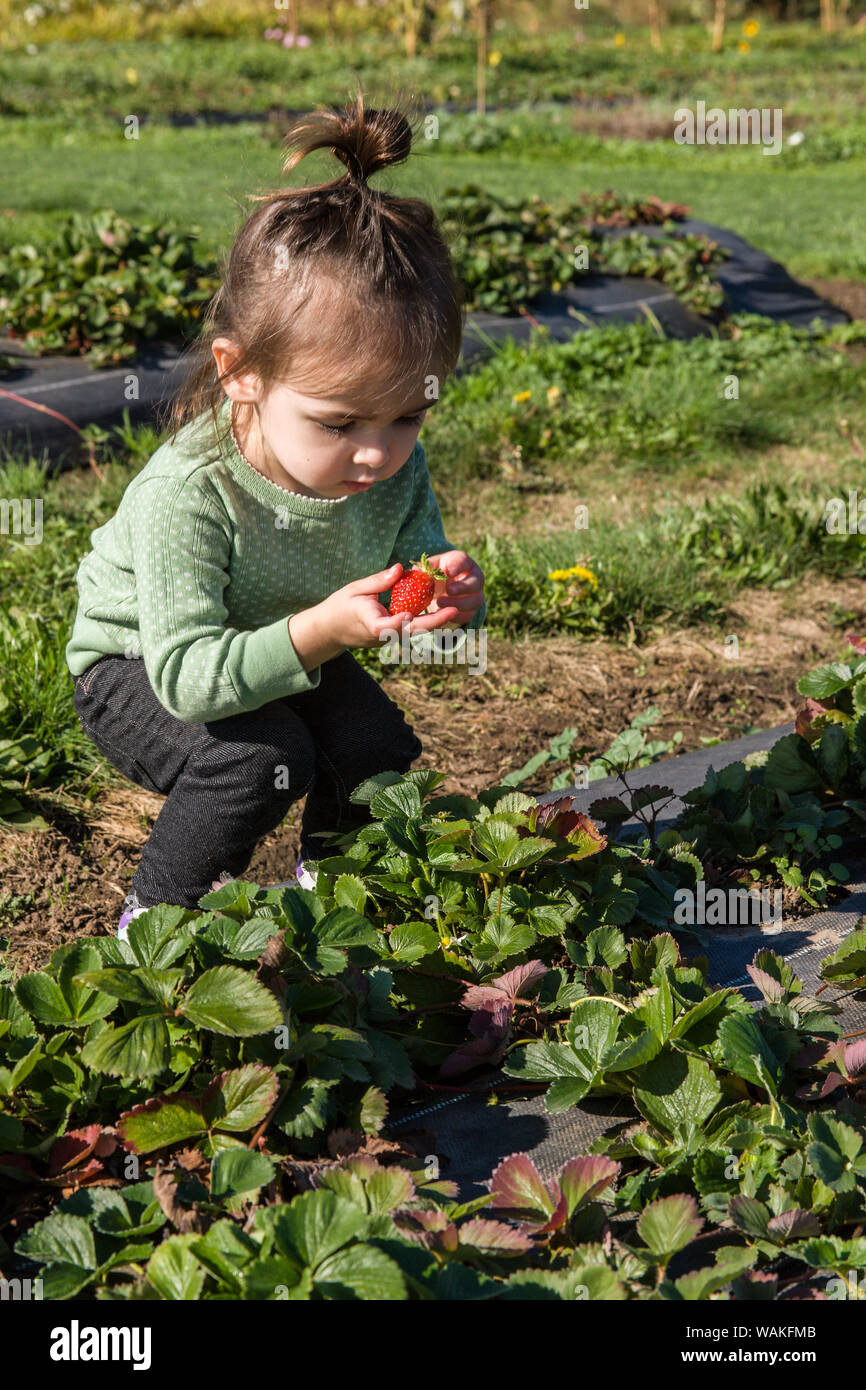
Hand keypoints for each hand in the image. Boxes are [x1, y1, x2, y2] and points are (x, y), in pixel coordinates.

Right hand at [314, 562, 460, 651]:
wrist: (331, 630)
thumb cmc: (340, 606)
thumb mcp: (355, 589)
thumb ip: (379, 580)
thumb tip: (400, 568)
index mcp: (370, 624)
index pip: (387, 626)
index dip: (399, 621)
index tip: (410, 615)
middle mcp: (383, 635)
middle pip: (411, 631)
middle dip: (433, 622)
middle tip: (453, 611)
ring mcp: (390, 639)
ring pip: (416, 632)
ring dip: (435, 622)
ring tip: (455, 608)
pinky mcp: (394, 637)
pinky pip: (412, 629)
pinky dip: (427, 621)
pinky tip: (444, 610)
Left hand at [423, 550, 484, 627]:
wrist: (441, 591)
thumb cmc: (436, 574)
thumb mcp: (430, 568)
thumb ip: (425, 568)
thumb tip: (416, 571)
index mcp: (463, 562)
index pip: (464, 560)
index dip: (458, 566)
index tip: (448, 571)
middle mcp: (474, 578)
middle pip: (476, 582)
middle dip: (462, 587)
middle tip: (448, 590)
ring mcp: (476, 595)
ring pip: (475, 601)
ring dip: (458, 603)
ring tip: (439, 603)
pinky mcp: (472, 610)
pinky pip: (469, 615)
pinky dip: (457, 616)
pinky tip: (444, 614)